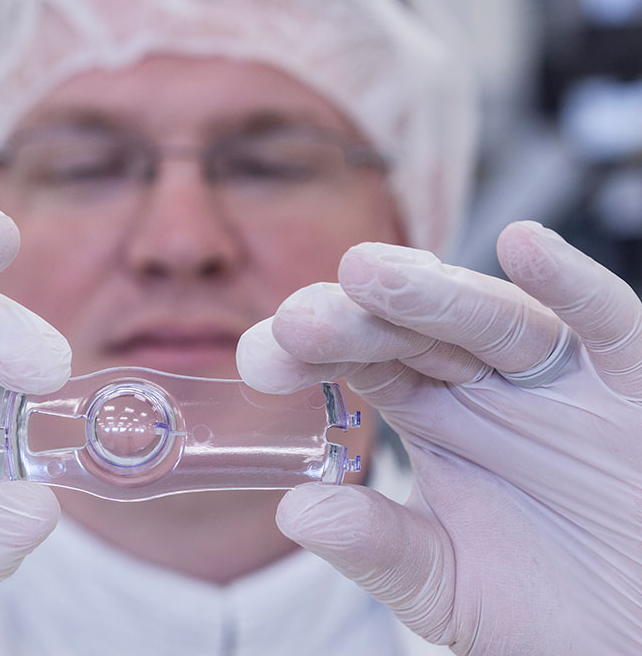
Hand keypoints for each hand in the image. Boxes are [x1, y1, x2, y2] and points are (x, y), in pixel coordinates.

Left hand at [237, 222, 641, 653]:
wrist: (634, 632)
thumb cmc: (548, 602)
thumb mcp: (445, 585)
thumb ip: (377, 547)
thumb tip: (296, 510)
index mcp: (433, 413)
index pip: (362, 361)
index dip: (311, 352)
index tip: (259, 357)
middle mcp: (488, 383)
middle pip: (414, 331)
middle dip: (355, 319)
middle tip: (300, 318)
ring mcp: (558, 379)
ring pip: (493, 319)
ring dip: (433, 294)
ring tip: (369, 275)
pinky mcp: (633, 384)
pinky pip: (610, 324)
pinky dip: (573, 284)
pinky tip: (526, 246)